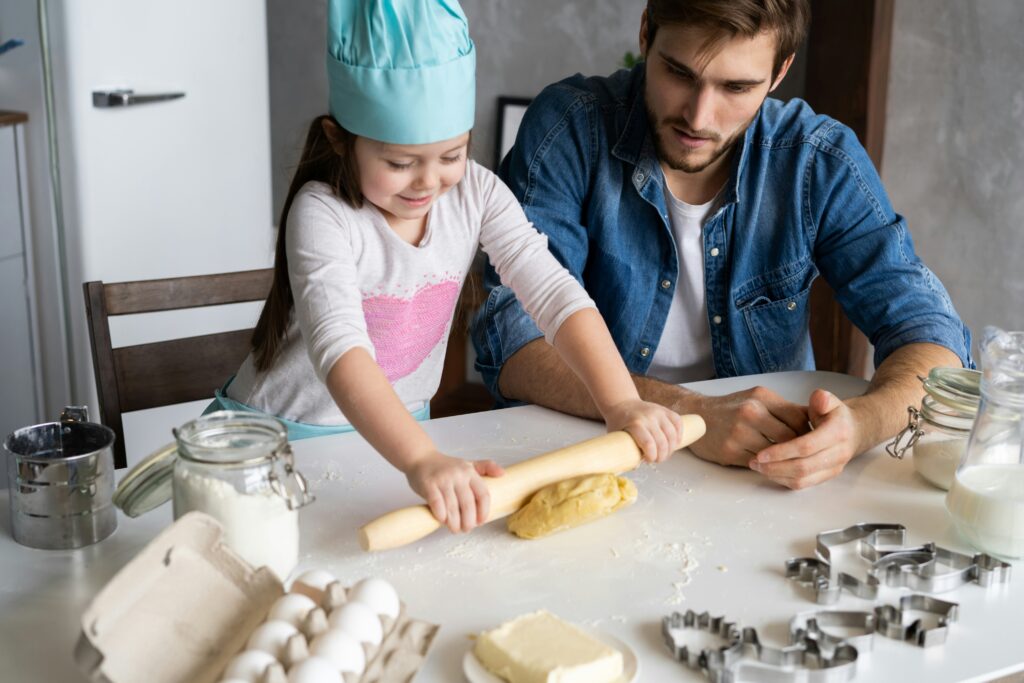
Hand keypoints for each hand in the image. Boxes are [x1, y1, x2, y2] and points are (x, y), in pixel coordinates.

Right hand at [405, 452, 503, 532]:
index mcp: (470, 472)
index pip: (483, 495)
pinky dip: (441, 516)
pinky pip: (437, 504)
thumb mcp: (468, 464)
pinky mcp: (428, 485)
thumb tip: (503, 474)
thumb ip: (485, 468)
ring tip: (455, 529)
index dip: (484, 511)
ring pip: (452, 507)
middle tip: (467, 529)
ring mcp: (443, 480)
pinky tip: (442, 521)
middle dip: (469, 522)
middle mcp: (458, 475)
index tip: (481, 522)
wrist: (420, 458)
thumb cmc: (445, 466)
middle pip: (468, 505)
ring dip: (454, 523)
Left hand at [603, 399, 684, 462]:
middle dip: (662, 456)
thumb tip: (636, 466)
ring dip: (671, 448)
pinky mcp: (665, 410)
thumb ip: (623, 452)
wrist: (622, 404)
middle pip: (662, 442)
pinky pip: (678, 423)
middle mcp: (648, 417)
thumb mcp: (616, 437)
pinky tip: (674, 443)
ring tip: (665, 453)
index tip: (649, 461)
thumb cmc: (618, 423)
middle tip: (658, 460)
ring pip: (672, 434)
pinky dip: (679, 435)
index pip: (648, 444)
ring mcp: (658, 412)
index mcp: (635, 424)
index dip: (652, 456)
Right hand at [685, 386, 809, 466]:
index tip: (810, 439)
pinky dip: (766, 466)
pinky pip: (758, 464)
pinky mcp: (730, 451)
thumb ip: (783, 409)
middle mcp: (750, 412)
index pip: (798, 417)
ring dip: (782, 460)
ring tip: (785, 460)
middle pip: (790, 437)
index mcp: (761, 396)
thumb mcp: (756, 399)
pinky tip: (766, 463)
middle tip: (801, 454)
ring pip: (775, 453)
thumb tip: (815, 421)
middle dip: (797, 448)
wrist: (695, 416)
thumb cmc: (730, 409)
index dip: (807, 431)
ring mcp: (738, 432)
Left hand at [748, 389, 859, 488]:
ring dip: (777, 475)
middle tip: (754, 462)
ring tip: (757, 466)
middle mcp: (838, 453)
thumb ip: (822, 398)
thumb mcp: (829, 401)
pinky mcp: (827, 477)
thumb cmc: (834, 414)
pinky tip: (768, 472)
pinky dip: (783, 480)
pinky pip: (804, 484)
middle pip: (803, 467)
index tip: (761, 453)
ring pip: (802, 479)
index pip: (806, 446)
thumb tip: (819, 398)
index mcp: (837, 433)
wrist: (854, 431)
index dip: (782, 451)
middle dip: (775, 466)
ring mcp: (834, 468)